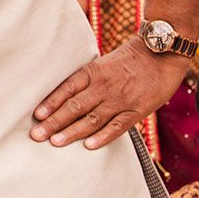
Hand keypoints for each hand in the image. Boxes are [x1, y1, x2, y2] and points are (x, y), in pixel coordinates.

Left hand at [30, 39, 190, 148]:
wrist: (162, 52)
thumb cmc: (130, 59)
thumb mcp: (104, 64)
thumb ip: (88, 80)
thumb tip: (66, 96)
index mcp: (93, 72)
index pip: (66, 89)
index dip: (50, 103)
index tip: (36, 115)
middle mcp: (103, 86)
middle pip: (74, 106)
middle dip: (54, 122)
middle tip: (36, 135)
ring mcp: (120, 99)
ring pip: (92, 119)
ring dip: (72, 132)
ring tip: (55, 142)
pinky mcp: (137, 110)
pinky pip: (117, 126)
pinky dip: (102, 136)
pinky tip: (89, 145)